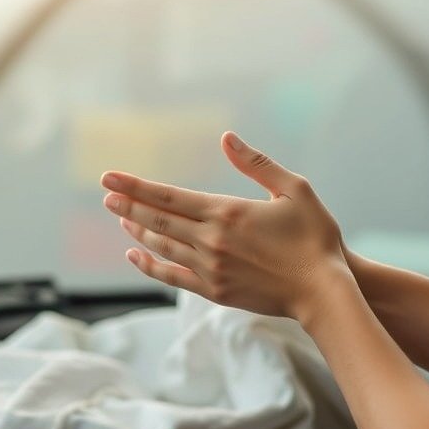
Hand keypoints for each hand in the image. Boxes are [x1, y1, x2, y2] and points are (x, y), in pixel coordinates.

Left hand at [101, 131, 350, 321]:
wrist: (322, 291)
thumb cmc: (314, 237)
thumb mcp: (294, 189)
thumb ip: (256, 164)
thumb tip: (226, 138)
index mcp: (227, 212)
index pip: (168, 196)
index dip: (136, 186)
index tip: (108, 178)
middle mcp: (211, 241)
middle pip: (158, 220)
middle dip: (128, 206)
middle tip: (106, 195)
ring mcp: (210, 268)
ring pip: (162, 247)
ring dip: (138, 230)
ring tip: (120, 217)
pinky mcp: (215, 290)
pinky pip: (172, 276)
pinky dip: (150, 264)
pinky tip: (136, 255)